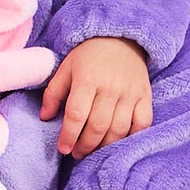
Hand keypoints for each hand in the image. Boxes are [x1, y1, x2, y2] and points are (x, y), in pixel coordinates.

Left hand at [39, 37, 152, 159]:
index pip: (76, 115)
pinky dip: (131, 137)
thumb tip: (45, 117)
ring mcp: (130, 93)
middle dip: (85, 146)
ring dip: (105, 146)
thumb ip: (53, 93)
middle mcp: (110, 87)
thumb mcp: (66, 67)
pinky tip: (119, 143)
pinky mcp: (145, 96)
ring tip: (94, 151)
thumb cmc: (88, 54)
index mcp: (87, 79)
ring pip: (119, 130)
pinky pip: (142, 124)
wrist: (120, 36)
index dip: (68, 136)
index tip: (63, 148)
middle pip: (97, 126)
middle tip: (77, 154)